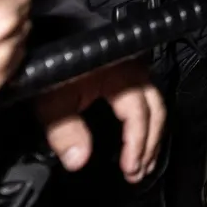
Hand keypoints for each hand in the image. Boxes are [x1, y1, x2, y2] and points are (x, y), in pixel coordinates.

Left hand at [34, 60, 165, 182]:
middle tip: (140, 170)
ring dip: (151, 134)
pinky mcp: (126, 68)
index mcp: (122, 76)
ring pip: (154, 104)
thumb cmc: (51, 59)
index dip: (137, 144)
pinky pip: (146, 96)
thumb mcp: (52, 99)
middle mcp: (134, 70)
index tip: (130, 167)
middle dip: (151, 144)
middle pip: (156, 110)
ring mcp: (133, 67)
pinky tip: (138, 135)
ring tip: (143, 161)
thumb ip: (65, 132)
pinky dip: (145, 120)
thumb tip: (79, 160)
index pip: (140, 115)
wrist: (50, 36)